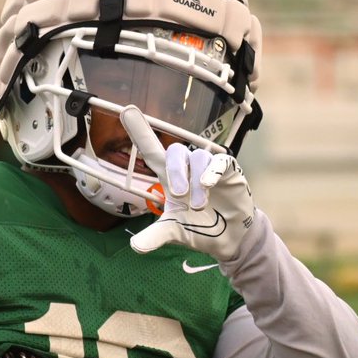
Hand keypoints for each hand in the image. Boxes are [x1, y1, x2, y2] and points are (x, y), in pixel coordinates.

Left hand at [121, 105, 255, 261]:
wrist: (231, 239)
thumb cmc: (200, 228)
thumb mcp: (175, 232)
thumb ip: (156, 235)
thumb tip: (135, 246)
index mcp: (170, 178)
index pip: (152, 150)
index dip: (140, 131)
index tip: (126, 111)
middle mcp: (188, 168)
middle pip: (174, 150)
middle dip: (174, 171)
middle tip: (179, 195)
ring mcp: (208, 167)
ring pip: (198, 157)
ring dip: (196, 181)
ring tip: (198, 206)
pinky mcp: (229, 171)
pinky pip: (221, 160)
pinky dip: (213, 171)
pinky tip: (209, 185)